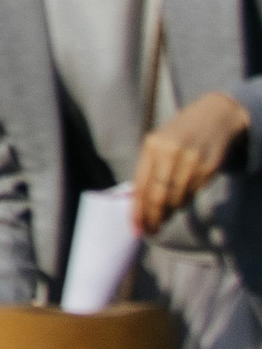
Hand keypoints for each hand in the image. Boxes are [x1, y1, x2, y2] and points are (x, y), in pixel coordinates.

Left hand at [132, 90, 249, 233]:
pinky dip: (184, 201)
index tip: (136, 227)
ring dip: (169, 212)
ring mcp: (193, 160)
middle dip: (152, 217)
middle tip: (149, 231)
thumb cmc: (178, 134)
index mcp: (152, 145)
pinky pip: (194, 193)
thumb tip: (139, 202)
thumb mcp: (158, 144)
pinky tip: (179, 203)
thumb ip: (148, 169)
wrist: (213, 117)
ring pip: (177, 198)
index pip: (142, 184)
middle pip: (159, 195)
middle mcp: (171, 152)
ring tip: (162, 217)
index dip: (138, 210)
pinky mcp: (210, 168)